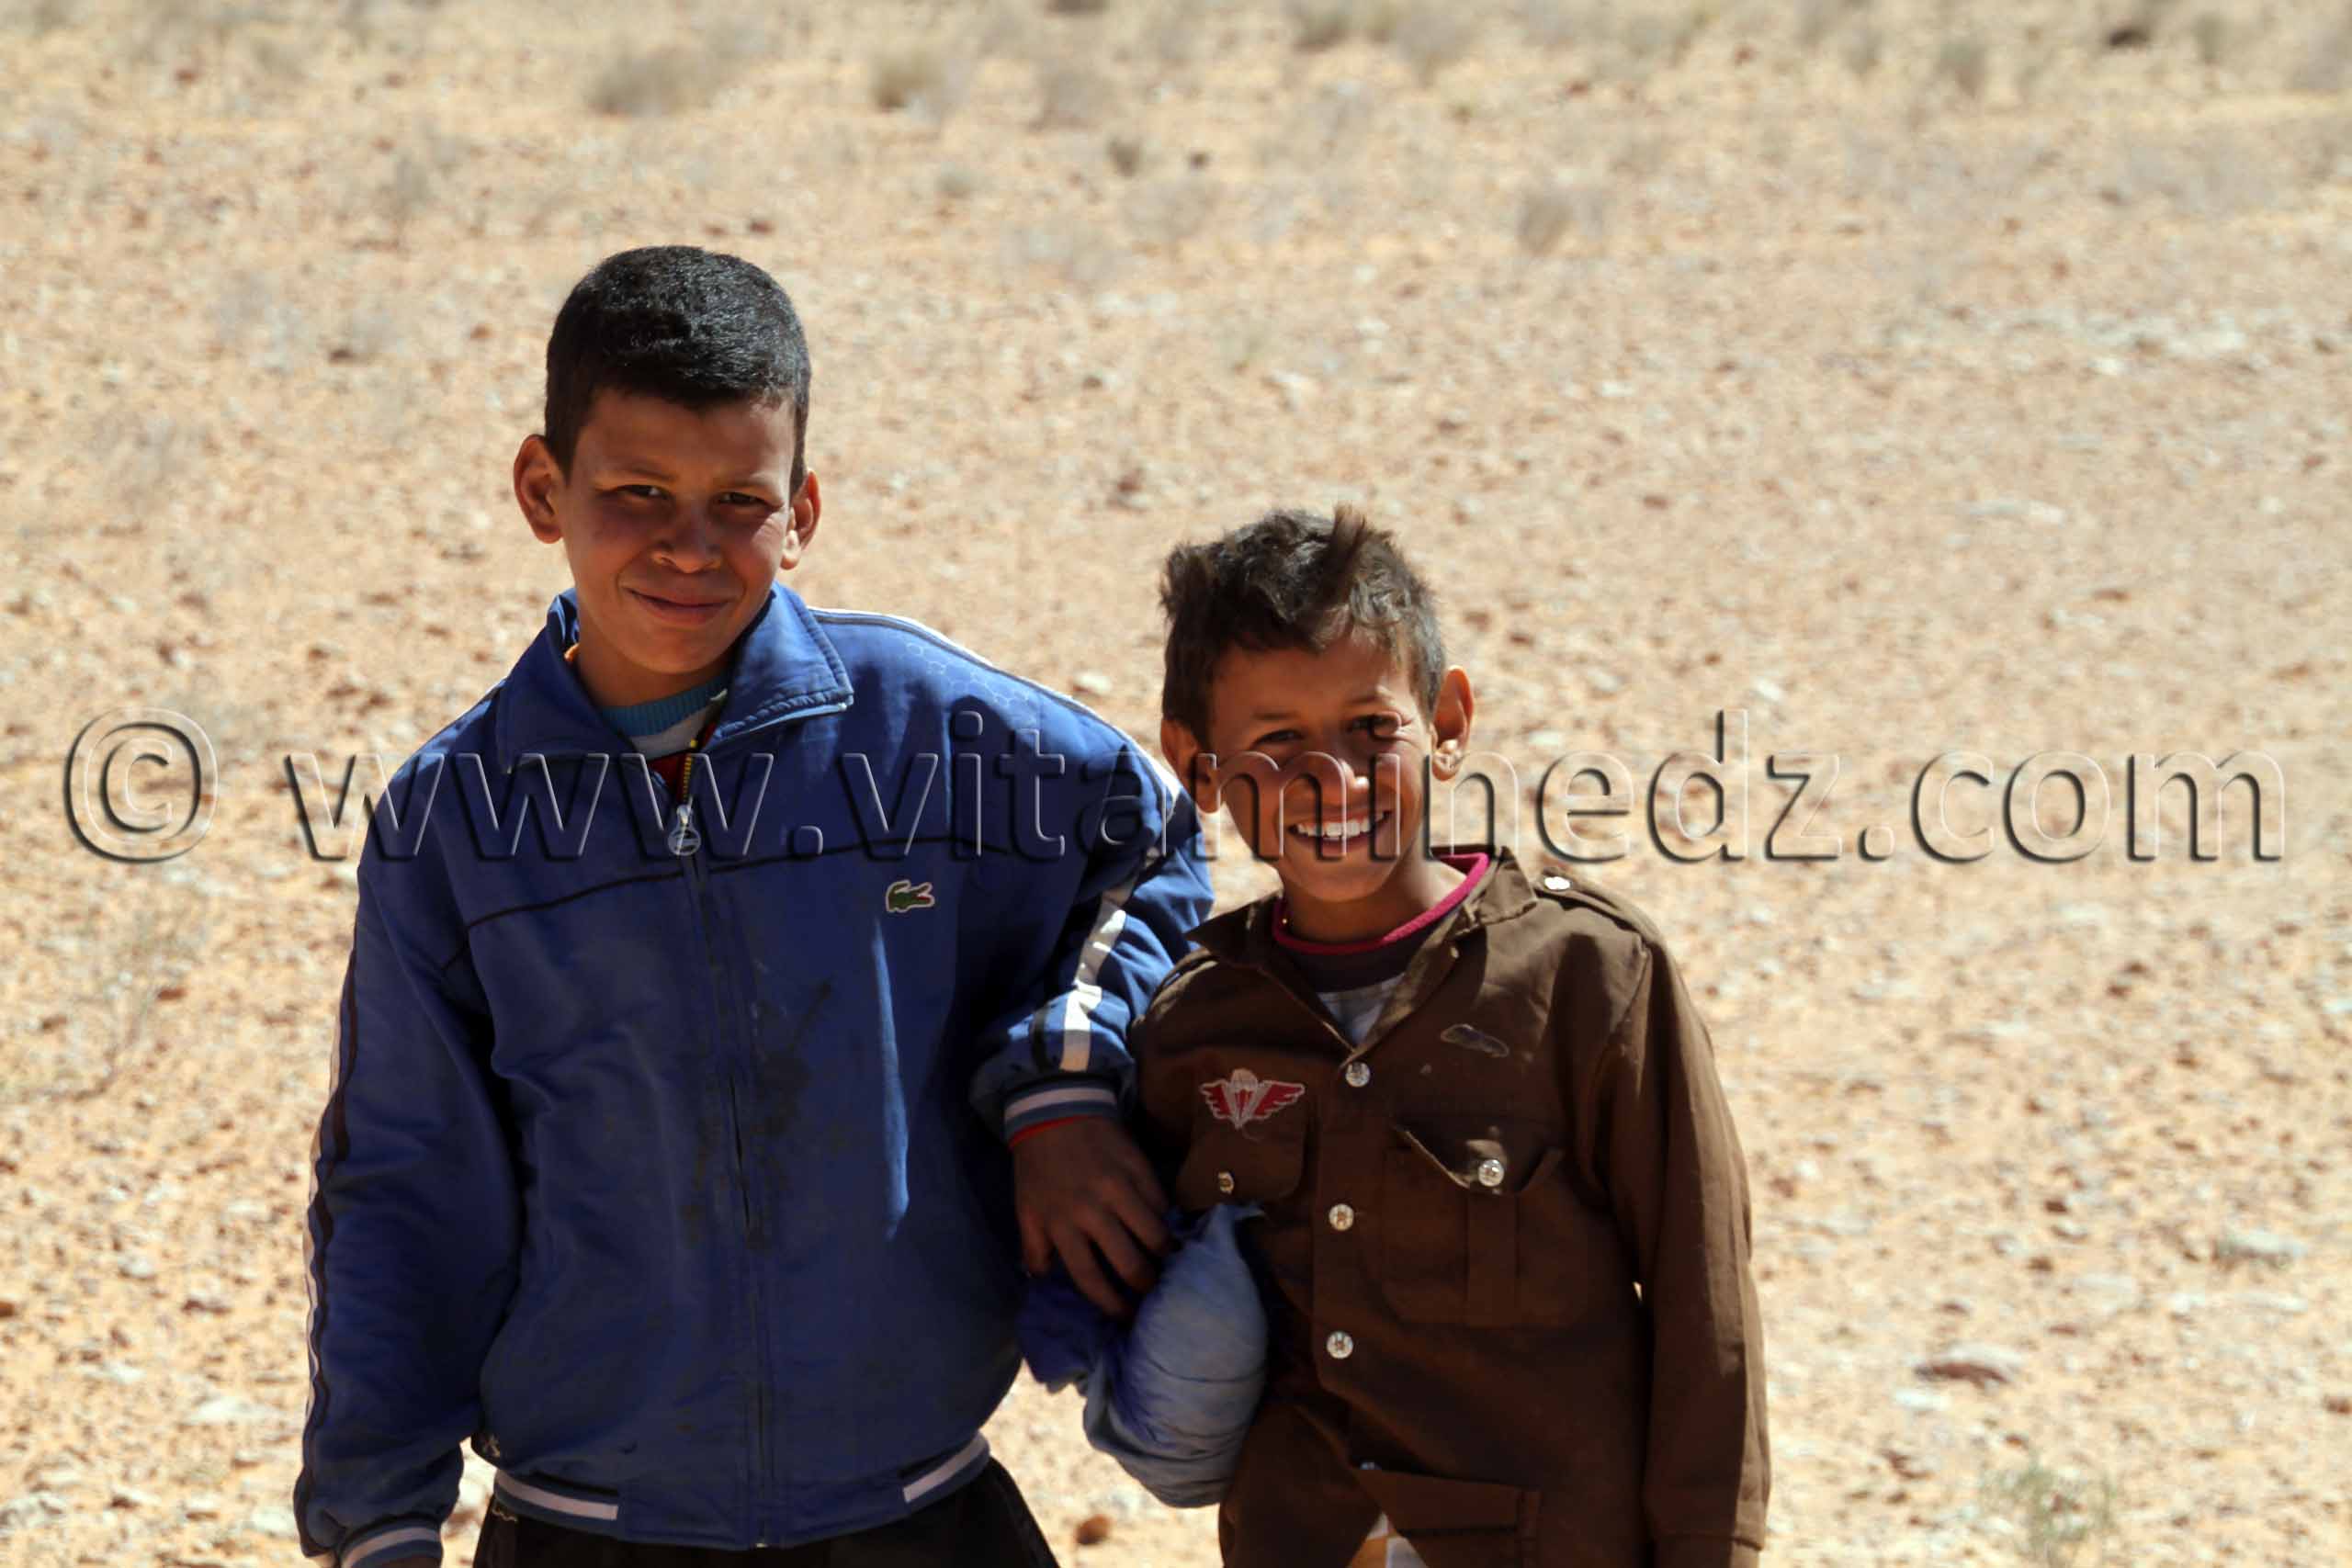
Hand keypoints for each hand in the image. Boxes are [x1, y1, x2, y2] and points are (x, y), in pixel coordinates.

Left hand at [1013, 1118, 1170, 1318]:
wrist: (1055, 1111)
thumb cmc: (1039, 1167)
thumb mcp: (1026, 1209)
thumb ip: (1034, 1248)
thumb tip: (1043, 1280)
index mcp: (1062, 1225)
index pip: (1091, 1277)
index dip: (1111, 1304)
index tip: (1126, 1316)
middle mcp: (1093, 1211)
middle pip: (1129, 1262)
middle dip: (1145, 1285)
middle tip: (1153, 1292)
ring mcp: (1120, 1188)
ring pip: (1154, 1234)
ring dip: (1164, 1254)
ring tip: (1168, 1262)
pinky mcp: (1139, 1168)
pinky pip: (1161, 1203)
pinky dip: (1165, 1218)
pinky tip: (1165, 1225)